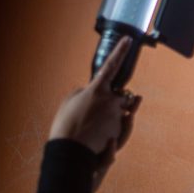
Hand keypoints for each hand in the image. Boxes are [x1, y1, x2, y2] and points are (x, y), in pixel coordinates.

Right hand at [49, 38, 141, 164]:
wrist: (71, 152)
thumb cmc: (66, 126)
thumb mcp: (69, 102)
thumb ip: (83, 92)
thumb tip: (91, 91)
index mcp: (97, 90)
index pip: (111, 65)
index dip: (120, 51)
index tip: (128, 40)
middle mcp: (111, 100)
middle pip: (122, 94)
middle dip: (116, 100)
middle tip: (100, 112)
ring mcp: (117, 116)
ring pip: (122, 111)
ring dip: (114, 115)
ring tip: (97, 126)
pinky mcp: (120, 130)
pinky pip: (119, 125)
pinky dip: (110, 129)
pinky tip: (97, 135)